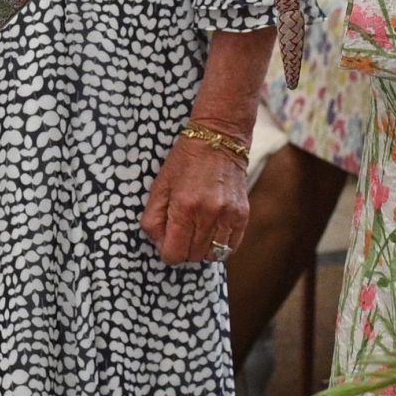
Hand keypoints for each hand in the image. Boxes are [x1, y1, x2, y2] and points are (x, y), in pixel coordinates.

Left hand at [143, 132, 250, 266]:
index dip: (167, 251)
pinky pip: (231, 247)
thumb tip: (159, 243)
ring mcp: (229, 215)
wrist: (218, 139)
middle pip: (193, 256)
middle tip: (181, 231)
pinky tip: (212, 230)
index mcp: (184, 207)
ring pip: (213, 254)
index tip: (167, 239)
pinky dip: (220, 245)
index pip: (174, 254)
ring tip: (197, 230)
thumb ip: (152, 219)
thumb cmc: (184, 162)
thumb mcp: (159, 186)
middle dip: (183, 249)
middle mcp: (209, 214)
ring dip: (202, 248)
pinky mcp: (243, 215)